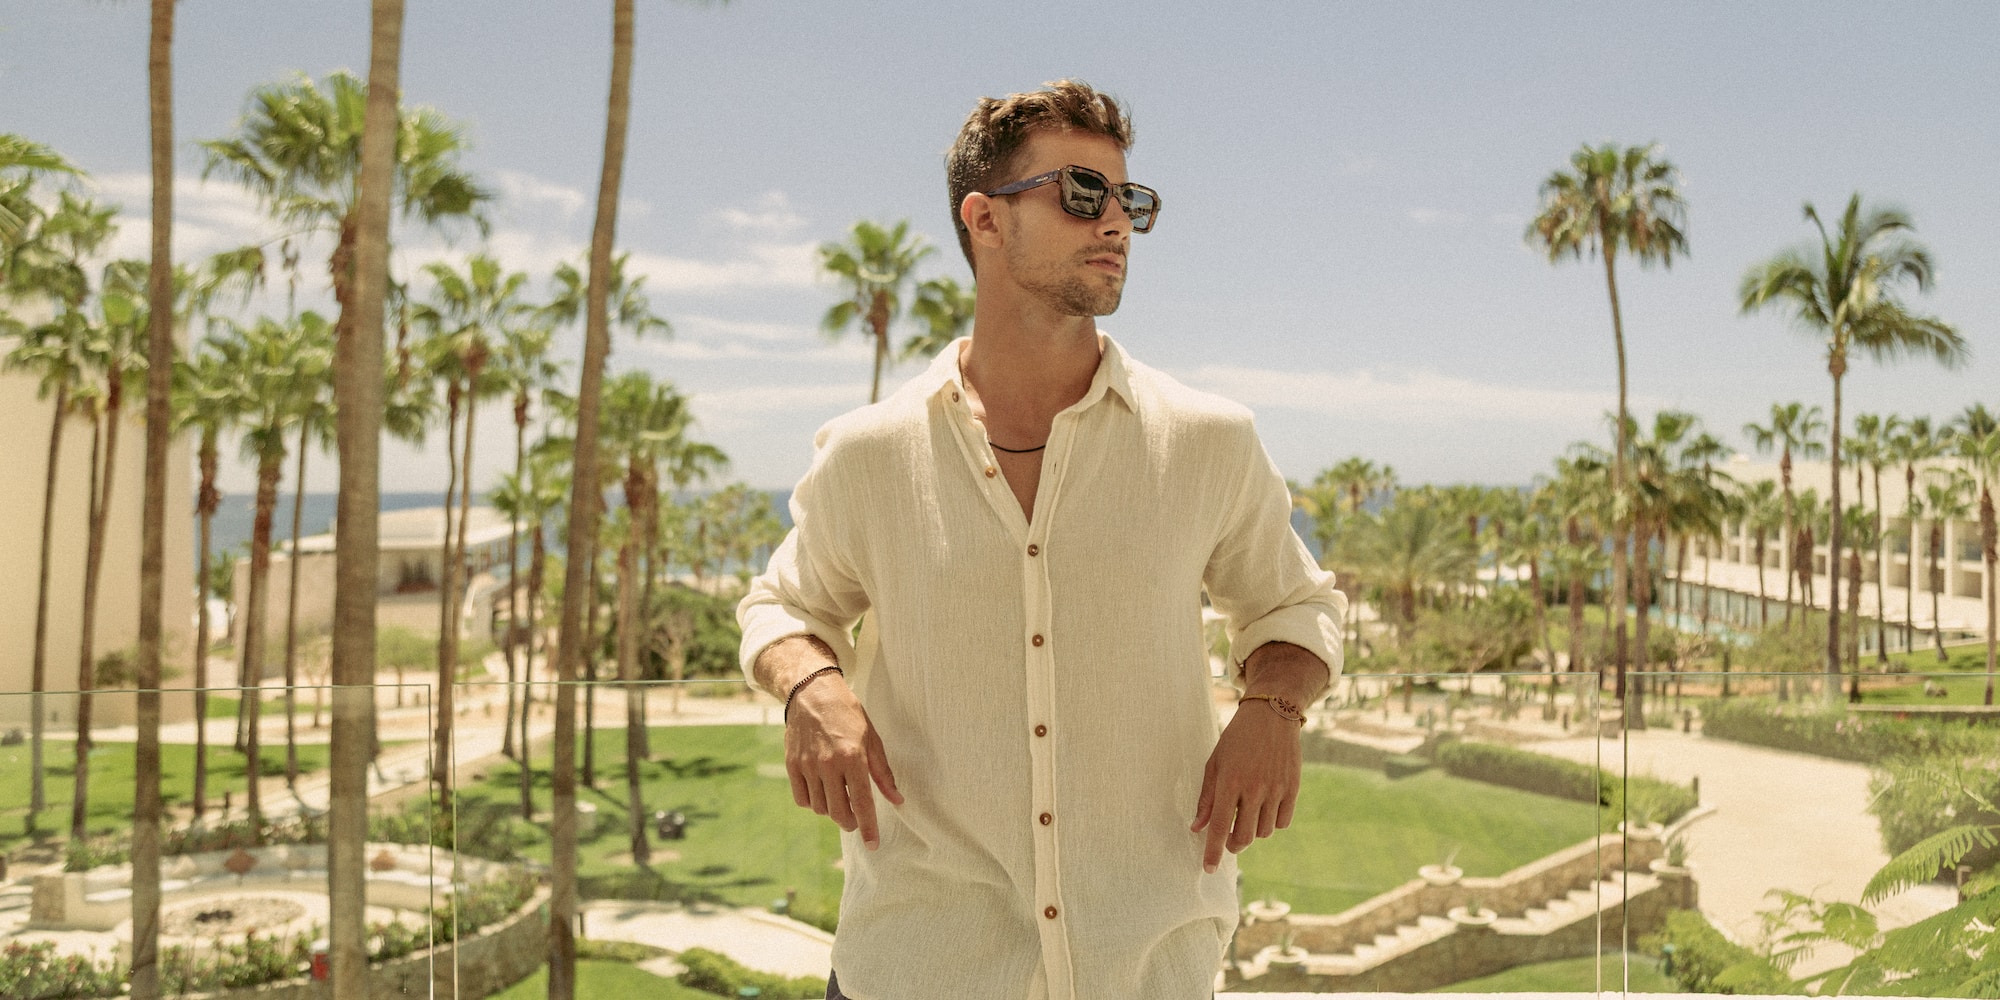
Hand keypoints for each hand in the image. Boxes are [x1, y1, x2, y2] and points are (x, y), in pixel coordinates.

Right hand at [784, 676, 903, 848]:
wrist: (812, 693)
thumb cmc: (848, 714)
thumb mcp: (872, 739)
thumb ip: (883, 773)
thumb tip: (897, 800)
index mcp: (852, 757)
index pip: (862, 802)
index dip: (868, 827)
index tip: (873, 844)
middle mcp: (828, 764)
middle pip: (839, 812)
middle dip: (850, 823)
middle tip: (856, 821)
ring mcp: (807, 766)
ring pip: (820, 808)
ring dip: (832, 811)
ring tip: (839, 798)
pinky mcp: (792, 765)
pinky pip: (802, 799)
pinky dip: (813, 802)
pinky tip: (822, 792)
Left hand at [1190, 701, 1301, 871]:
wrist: (1271, 715)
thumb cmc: (1237, 739)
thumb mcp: (1215, 763)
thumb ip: (1207, 798)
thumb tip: (1197, 828)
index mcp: (1230, 782)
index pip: (1220, 826)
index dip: (1213, 851)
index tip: (1208, 868)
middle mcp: (1254, 788)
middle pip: (1245, 836)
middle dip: (1234, 844)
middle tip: (1230, 838)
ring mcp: (1276, 789)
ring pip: (1264, 832)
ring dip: (1254, 831)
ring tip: (1248, 814)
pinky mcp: (1293, 788)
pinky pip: (1283, 821)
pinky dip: (1272, 822)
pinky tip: (1265, 809)